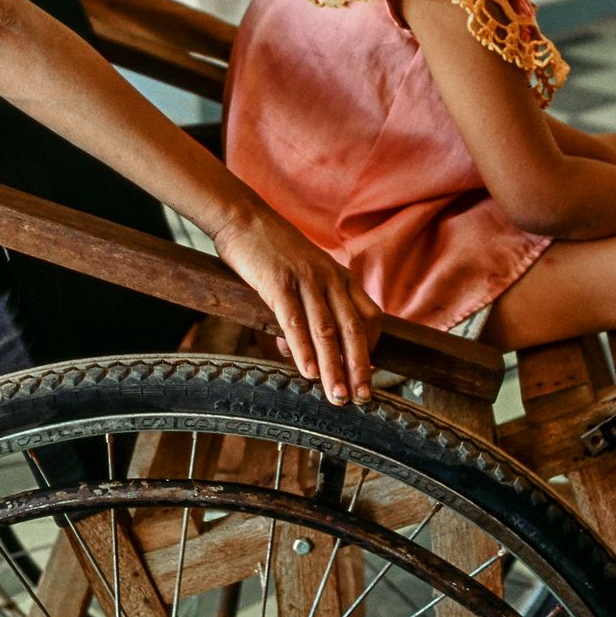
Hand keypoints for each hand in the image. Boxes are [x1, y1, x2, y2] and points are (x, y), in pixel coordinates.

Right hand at [212, 206, 381, 403]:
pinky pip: (295, 321)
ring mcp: (305, 280)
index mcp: (340, 277)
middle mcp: (330, 279)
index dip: (372, 349)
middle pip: (354, 330)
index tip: (368, 375)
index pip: (370, 318)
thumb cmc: (271, 250)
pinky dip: (303, 349)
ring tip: (337, 396)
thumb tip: (300, 353)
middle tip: (363, 399)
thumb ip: (307, 310)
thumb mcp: (303, 275)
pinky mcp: (279, 282)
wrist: (243, 217)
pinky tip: (307, 372)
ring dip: (334, 367)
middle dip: (359, 368)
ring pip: (327, 331)